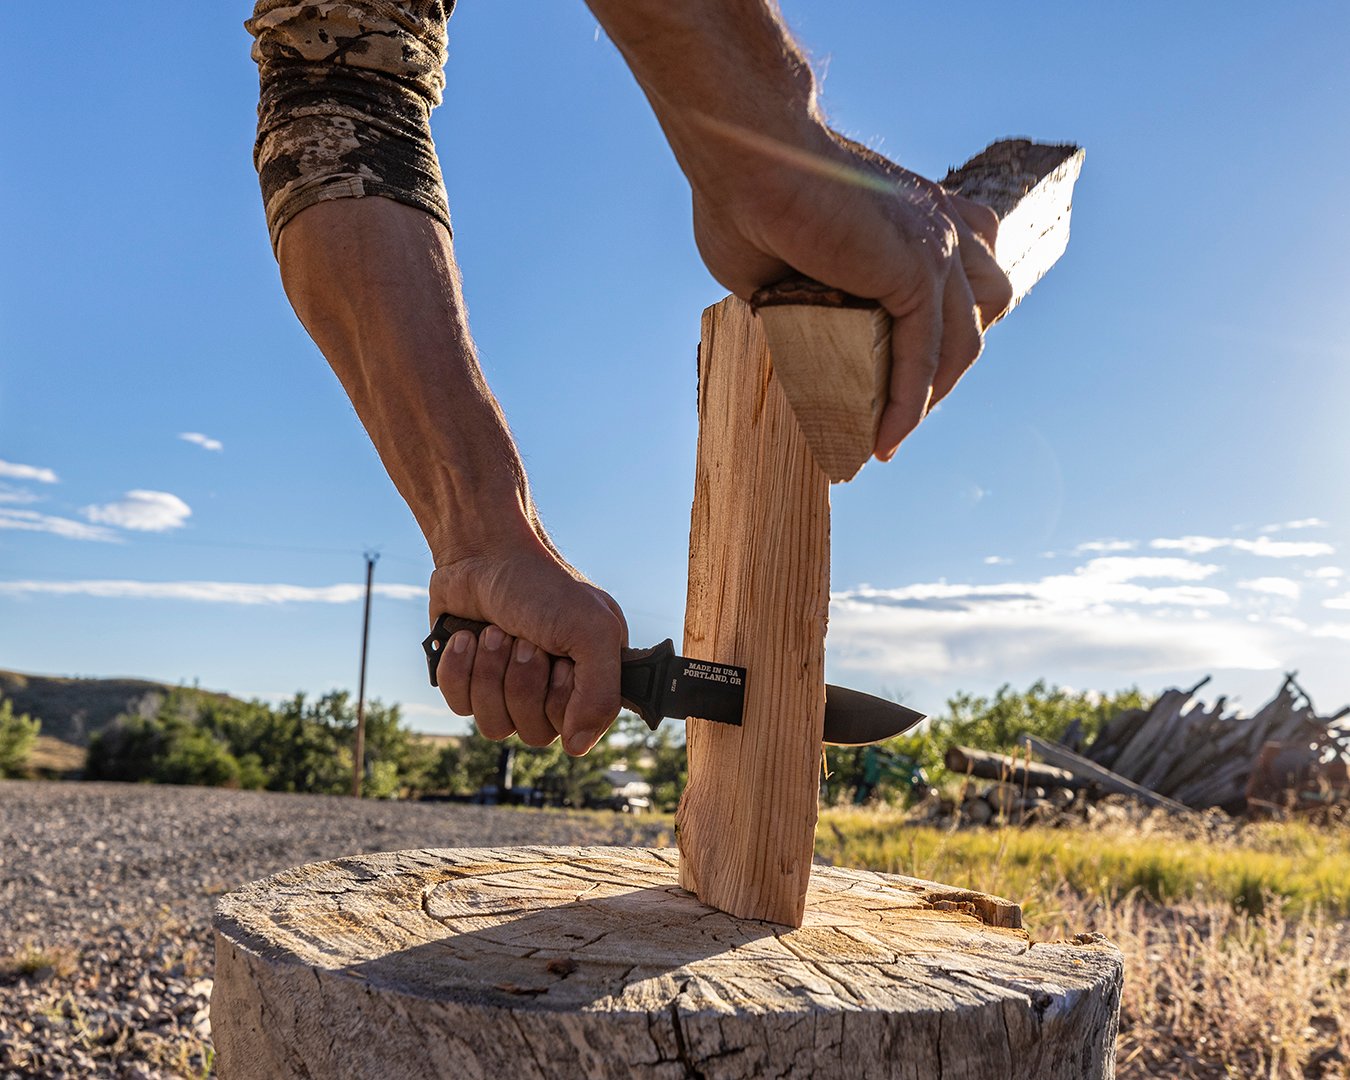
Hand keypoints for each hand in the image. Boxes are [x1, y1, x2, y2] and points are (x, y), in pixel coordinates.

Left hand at [428, 534, 627, 755]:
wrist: (482, 553)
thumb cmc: (542, 585)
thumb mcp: (591, 630)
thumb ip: (601, 695)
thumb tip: (578, 747)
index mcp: (591, 678)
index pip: (579, 730)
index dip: (561, 700)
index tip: (560, 660)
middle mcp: (552, 689)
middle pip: (535, 733)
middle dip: (522, 681)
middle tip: (525, 639)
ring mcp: (509, 688)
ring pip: (495, 725)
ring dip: (490, 673)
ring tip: (494, 632)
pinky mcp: (470, 682)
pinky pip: (461, 707)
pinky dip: (460, 669)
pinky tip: (467, 637)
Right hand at [685, 119, 1012, 458]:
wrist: (739, 154)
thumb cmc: (742, 197)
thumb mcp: (778, 264)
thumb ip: (800, 296)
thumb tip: (786, 334)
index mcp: (919, 213)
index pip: (963, 280)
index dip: (943, 334)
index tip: (903, 380)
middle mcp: (942, 224)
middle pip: (978, 312)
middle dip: (944, 368)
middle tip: (897, 410)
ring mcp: (937, 244)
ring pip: (963, 341)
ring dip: (933, 393)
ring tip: (891, 432)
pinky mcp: (917, 269)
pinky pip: (926, 356)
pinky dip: (908, 404)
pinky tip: (884, 439)